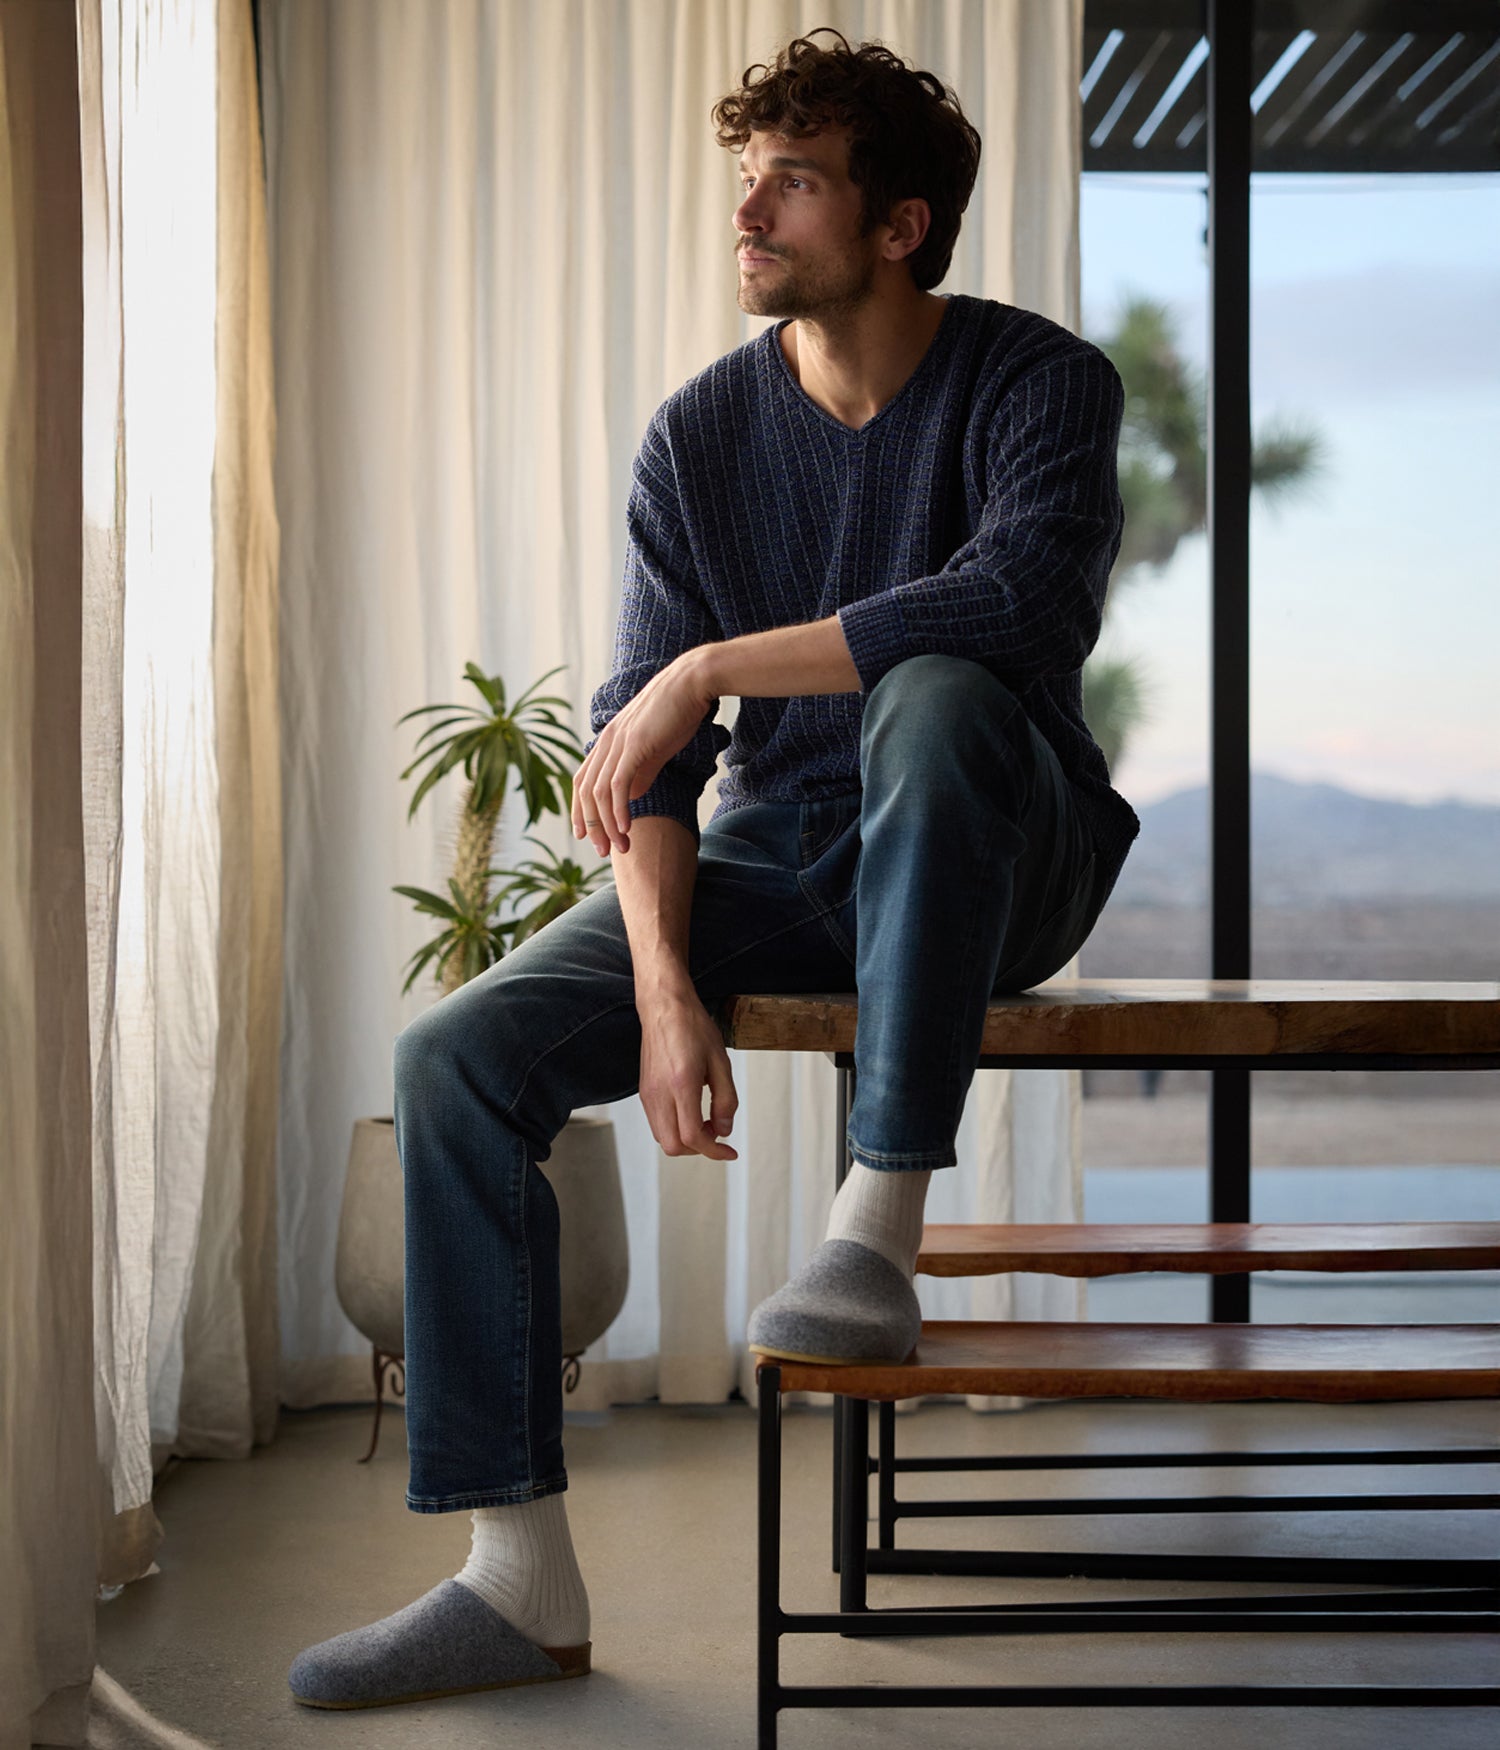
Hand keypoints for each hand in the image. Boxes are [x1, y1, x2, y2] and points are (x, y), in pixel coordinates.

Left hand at [572, 654, 712, 855]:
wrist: (691, 684)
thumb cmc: (676, 713)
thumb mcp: (654, 748)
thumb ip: (640, 772)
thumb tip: (630, 796)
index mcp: (607, 741)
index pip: (582, 781)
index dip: (581, 810)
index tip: (588, 835)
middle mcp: (605, 742)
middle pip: (584, 792)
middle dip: (592, 825)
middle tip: (603, 851)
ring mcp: (617, 743)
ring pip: (598, 793)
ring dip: (607, 824)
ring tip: (620, 846)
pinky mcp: (634, 745)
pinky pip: (617, 785)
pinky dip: (618, 810)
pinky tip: (626, 828)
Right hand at [637, 987, 738, 1160]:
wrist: (664, 1007)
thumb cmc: (692, 1027)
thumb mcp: (721, 1061)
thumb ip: (726, 1100)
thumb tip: (724, 1130)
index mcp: (681, 1084)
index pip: (693, 1136)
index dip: (714, 1151)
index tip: (730, 1152)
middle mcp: (660, 1093)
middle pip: (673, 1146)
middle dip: (698, 1150)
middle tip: (717, 1133)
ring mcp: (648, 1094)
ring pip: (663, 1138)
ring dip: (686, 1140)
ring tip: (706, 1121)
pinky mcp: (644, 1092)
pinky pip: (657, 1123)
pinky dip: (675, 1128)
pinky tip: (691, 1112)